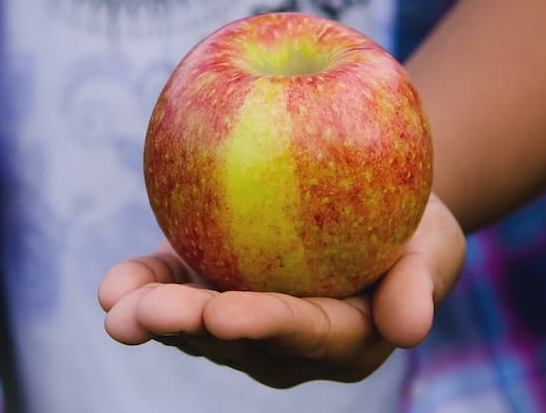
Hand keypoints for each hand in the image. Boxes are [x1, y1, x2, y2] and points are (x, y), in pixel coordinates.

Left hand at [98, 194, 465, 387]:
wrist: (379, 202)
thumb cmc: (416, 227)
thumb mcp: (435, 248)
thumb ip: (420, 285)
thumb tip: (411, 329)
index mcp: (341, 341)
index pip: (300, 333)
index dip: (261, 325)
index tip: (223, 315)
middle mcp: (285, 344)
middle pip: (234, 338)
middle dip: (186, 327)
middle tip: (144, 314)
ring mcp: (243, 320)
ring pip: (194, 325)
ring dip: (151, 315)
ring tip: (114, 305)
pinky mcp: (210, 287)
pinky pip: (173, 289)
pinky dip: (140, 286)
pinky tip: (111, 286)